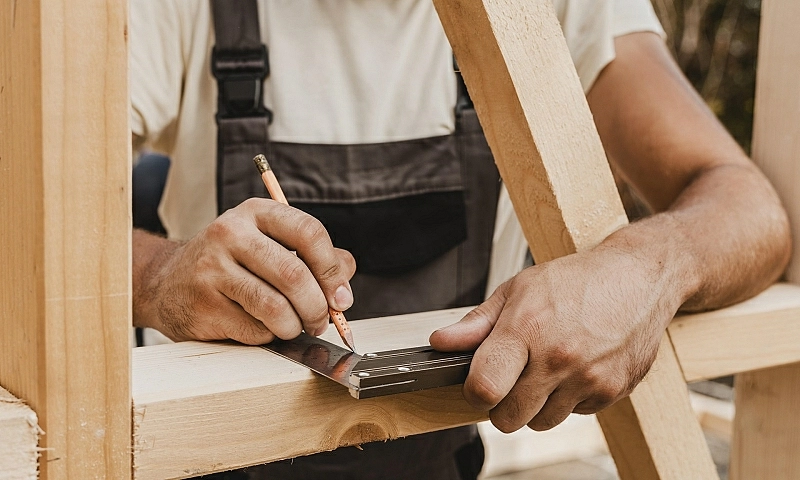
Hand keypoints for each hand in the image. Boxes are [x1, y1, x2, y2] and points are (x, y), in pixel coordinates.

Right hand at [136, 198, 355, 344]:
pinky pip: (254, 329)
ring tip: (293, 327)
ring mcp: (212, 268)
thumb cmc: (232, 264)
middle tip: (321, 321)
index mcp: (256, 213)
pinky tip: (260, 327)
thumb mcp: (271, 245)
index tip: (341, 296)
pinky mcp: (202, 304)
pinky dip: (268, 336)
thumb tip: (344, 282)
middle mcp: (231, 234)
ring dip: (294, 326)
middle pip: (294, 274)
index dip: (332, 269)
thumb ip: (315, 257)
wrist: (169, 282)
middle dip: (317, 307)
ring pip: (275, 307)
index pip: (309, 232)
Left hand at [430, 246, 682, 431]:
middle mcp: (557, 357)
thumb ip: (476, 323)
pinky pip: (575, 415)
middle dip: (503, 404)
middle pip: (509, 418)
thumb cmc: (576, 280)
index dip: (474, 392)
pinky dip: (570, 400)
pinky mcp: (612, 391)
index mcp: (526, 328)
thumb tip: (441, 343)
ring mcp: (587, 378)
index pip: (484, 388)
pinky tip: (575, 369)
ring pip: (541, 422)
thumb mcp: (518, 289)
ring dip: (537, 405)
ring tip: (546, 370)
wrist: (638, 277)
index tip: (479, 383)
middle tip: (512, 379)